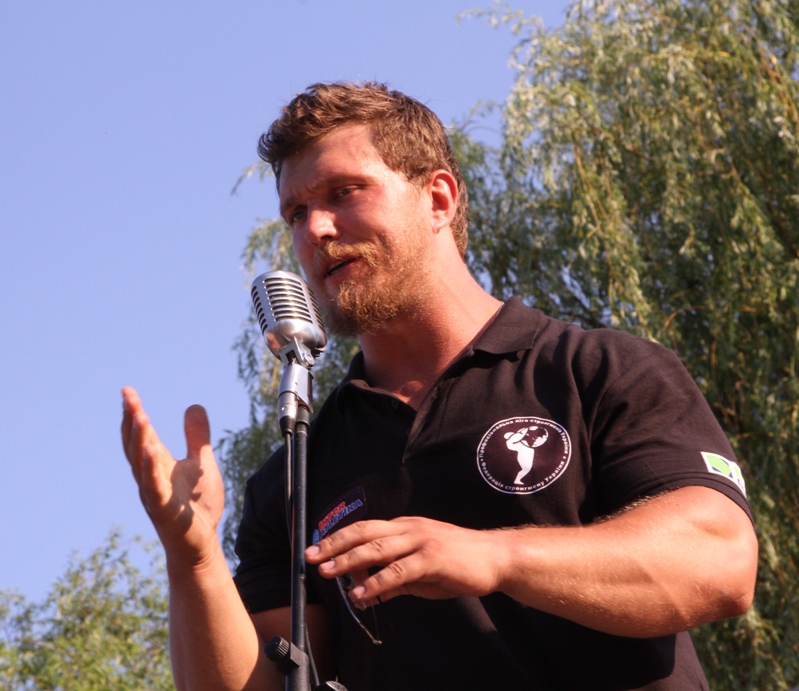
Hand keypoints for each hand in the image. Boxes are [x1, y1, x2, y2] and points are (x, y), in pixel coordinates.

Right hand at [121, 386, 224, 567]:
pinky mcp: (163, 510)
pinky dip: (150, 469)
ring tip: (139, 415)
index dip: (134, 413)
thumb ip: (196, 437)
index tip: (127, 391)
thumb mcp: (201, 463)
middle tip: (128, 397)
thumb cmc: (196, 507)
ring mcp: (153, 494)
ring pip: (140, 464)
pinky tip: (150, 452)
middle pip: (135, 444)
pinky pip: (153, 488)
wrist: (201, 544)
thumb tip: (194, 405)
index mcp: (157, 465)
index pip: (142, 435)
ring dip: (139, 439)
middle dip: (131, 420)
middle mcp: (150, 477)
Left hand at [304, 517, 508, 604]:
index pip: (364, 529)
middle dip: (334, 544)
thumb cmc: (460, 563)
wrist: (496, 558)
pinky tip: (360, 593)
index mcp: (405, 527)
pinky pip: (398, 570)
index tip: (316, 549)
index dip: (338, 538)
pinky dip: (376, 582)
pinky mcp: (432, 558)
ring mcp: (421, 541)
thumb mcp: (421, 571)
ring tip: (326, 572)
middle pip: (363, 533)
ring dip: (348, 561)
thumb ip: (394, 580)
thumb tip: (367, 593)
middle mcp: (409, 528)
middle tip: (309, 557)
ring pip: (377, 549)